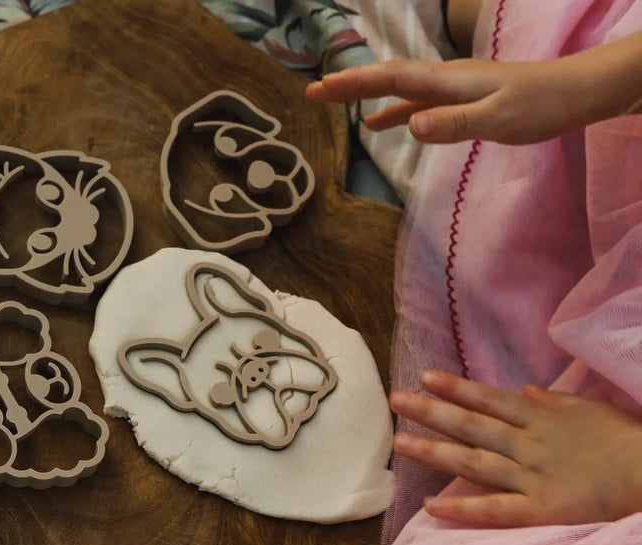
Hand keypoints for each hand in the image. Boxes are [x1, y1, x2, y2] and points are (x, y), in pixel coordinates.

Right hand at [305, 56, 600, 144]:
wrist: (571, 94)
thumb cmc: (536, 106)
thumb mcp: (496, 118)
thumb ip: (453, 122)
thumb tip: (409, 125)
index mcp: (446, 82)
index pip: (390, 79)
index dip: (353, 83)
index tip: (320, 89)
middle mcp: (443, 80)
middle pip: (387, 78)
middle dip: (349, 84)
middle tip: (313, 92)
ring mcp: (450, 90)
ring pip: (398, 89)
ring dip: (366, 95)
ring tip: (334, 101)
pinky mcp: (458, 103)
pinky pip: (415, 104)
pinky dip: (392, 112)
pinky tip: (379, 125)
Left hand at [389, 370, 641, 526]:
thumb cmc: (626, 441)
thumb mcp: (589, 411)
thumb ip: (553, 402)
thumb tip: (523, 391)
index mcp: (540, 419)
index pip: (489, 400)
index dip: (457, 388)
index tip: (425, 377)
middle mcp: (527, 444)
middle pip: (472, 425)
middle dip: (432, 411)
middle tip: (396, 400)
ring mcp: (530, 477)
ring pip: (474, 461)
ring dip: (435, 452)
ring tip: (400, 443)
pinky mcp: (540, 510)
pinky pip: (495, 510)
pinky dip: (463, 509)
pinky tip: (431, 506)